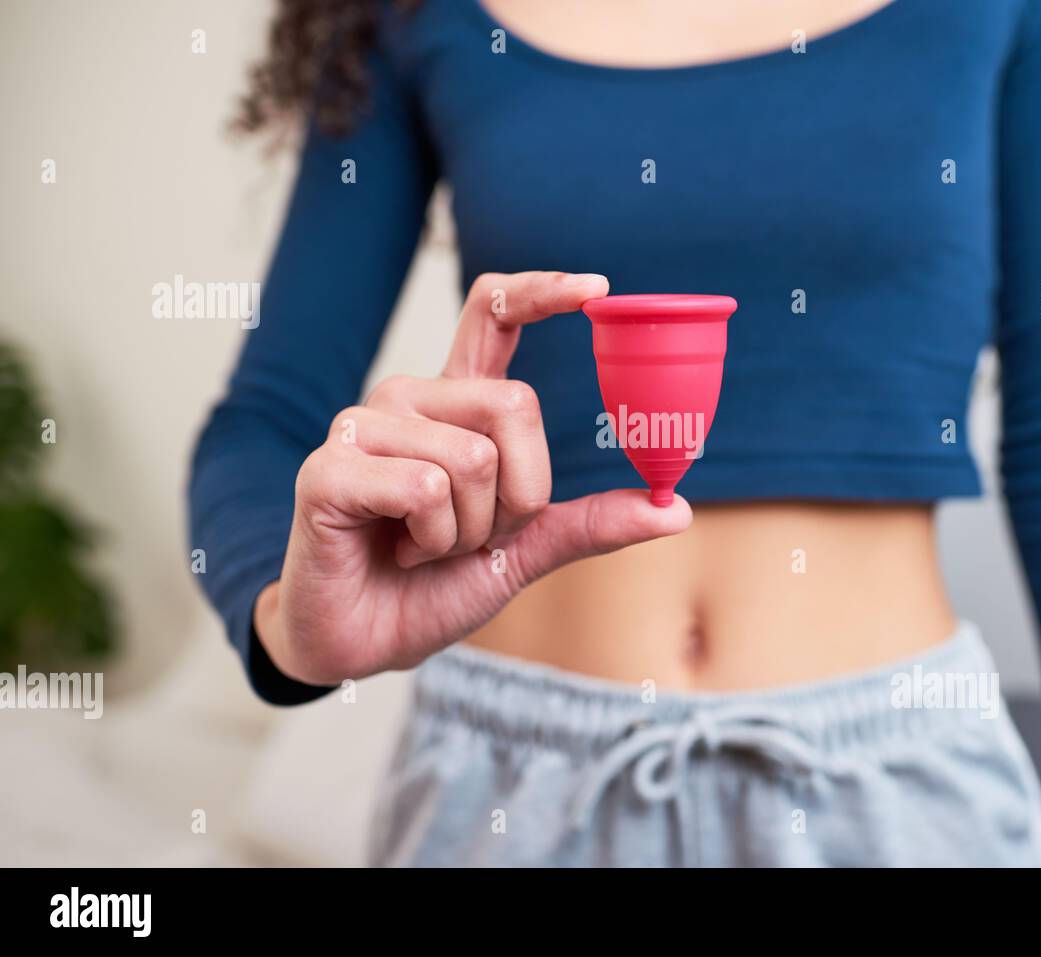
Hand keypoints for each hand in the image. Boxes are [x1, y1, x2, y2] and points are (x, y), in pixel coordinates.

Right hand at [255, 271, 691, 685]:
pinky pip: (423, 488)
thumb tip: (676, 511)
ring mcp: (364, 427)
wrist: (365, 640)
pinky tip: (397, 550)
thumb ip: (590, 522)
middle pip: (516, 405)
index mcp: (457, 407)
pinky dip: (430, 540)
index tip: (598, 290)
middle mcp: (410, 399)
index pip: (494, 316)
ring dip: (468, 531)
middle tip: (474, 535)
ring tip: (425, 546)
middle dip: (519, 496)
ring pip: (472, 458)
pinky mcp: (330, 468)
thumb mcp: (527, 552)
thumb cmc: (434, 586)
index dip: (542, 291)